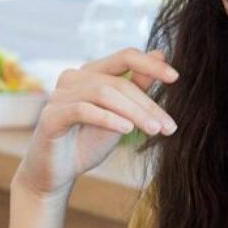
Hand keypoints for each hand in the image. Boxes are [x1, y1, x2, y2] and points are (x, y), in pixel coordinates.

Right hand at [11, 48, 176, 200]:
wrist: (55, 175)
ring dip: (134, 113)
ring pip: (104, 94)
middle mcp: (73, 77)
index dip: (151, 64)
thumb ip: (137, 86)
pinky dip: (109, 119)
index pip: (125, 56)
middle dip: (147, 105)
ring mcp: (59, 95)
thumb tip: (161, 53)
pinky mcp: (51, 116)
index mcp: (91, 73)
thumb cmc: (86, 142)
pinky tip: (127, 131)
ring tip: (154, 131)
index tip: (176, 78)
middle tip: (169, 127)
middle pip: (119, 82)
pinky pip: (84, 110)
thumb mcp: (120, 115)